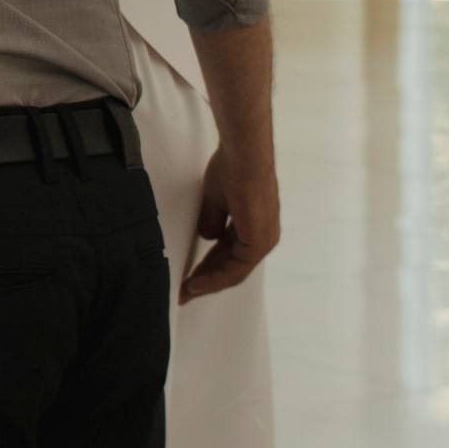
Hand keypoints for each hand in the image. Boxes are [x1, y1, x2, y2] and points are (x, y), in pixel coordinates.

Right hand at [180, 137, 278, 301]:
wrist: (243, 155)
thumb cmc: (232, 167)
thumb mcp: (218, 199)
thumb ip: (214, 220)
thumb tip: (208, 236)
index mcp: (256, 225)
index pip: (231, 254)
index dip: (208, 267)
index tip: (189, 277)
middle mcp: (264, 236)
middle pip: (232, 267)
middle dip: (206, 279)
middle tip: (184, 291)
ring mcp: (263, 240)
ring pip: (233, 272)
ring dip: (208, 283)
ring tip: (185, 292)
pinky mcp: (258, 241)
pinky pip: (236, 269)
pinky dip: (214, 279)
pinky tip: (196, 284)